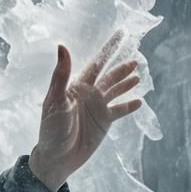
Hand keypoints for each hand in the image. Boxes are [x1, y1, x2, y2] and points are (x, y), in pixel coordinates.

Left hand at [28, 29, 142, 191]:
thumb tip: (62, 46)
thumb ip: (61, 75)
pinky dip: (129, 105)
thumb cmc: (52, 129)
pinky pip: (120, 110)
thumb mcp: (55, 100)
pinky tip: (139, 100)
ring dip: (126, 82)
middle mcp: (88, 94)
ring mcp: (97, 107)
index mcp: (76, 86)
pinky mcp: (104, 122)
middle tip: (135, 57)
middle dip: (122, 66)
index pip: (96, 63)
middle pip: (110, 75)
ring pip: (116, 90)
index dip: (109, 48)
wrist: (57, 157)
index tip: (121, 34)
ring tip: (138, 74)